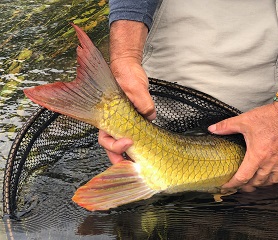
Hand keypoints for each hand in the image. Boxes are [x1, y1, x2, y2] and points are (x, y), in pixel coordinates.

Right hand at [99, 20, 155, 163]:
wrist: (129, 69)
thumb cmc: (126, 75)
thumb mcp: (135, 86)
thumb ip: (142, 102)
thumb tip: (150, 116)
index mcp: (108, 117)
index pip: (106, 138)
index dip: (115, 146)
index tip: (129, 142)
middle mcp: (115, 123)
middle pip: (113, 146)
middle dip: (120, 158)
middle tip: (132, 166)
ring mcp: (126, 123)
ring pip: (123, 143)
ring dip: (130, 154)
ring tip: (139, 162)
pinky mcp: (137, 121)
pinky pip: (138, 135)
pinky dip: (141, 144)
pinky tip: (148, 148)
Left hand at [208, 102, 277, 191]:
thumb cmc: (269, 117)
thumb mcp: (244, 121)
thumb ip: (226, 126)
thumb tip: (212, 129)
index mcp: (257, 155)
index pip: (243, 177)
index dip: (233, 184)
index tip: (225, 187)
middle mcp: (269, 162)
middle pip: (256, 183)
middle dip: (245, 187)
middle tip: (236, 186)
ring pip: (270, 181)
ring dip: (259, 184)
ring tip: (251, 184)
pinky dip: (274, 179)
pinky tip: (269, 176)